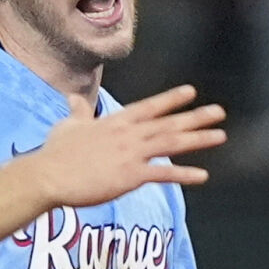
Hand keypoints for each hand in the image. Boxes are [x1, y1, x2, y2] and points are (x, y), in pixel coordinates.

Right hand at [31, 85, 224, 208]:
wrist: (49, 176)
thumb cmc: (55, 153)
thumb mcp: (67, 126)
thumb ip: (77, 111)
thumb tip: (72, 97)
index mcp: (115, 122)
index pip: (149, 107)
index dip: (170, 99)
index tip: (190, 92)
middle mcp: (128, 135)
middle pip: (168, 123)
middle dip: (195, 117)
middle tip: (218, 112)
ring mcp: (131, 154)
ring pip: (172, 143)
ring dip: (198, 139)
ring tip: (220, 136)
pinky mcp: (130, 176)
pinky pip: (163, 174)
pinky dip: (184, 175)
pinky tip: (202, 175)